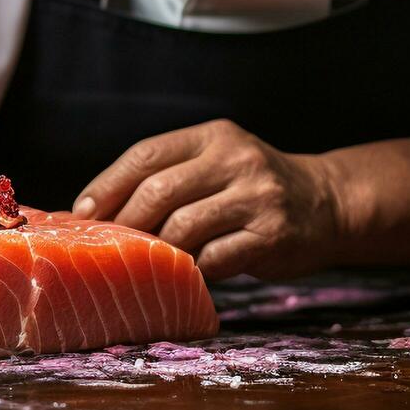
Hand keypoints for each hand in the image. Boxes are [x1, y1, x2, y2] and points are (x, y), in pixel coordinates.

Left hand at [72, 119, 343, 280]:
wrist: (328, 203)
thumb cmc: (253, 189)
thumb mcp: (216, 163)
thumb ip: (170, 176)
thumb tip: (95, 210)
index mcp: (213, 136)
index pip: (146, 155)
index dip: (107, 185)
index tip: (81, 212)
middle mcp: (236, 160)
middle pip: (159, 192)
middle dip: (124, 223)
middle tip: (107, 246)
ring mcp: (258, 197)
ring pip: (183, 228)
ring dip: (156, 251)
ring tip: (144, 263)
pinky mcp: (273, 235)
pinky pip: (215, 258)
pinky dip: (193, 269)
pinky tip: (187, 273)